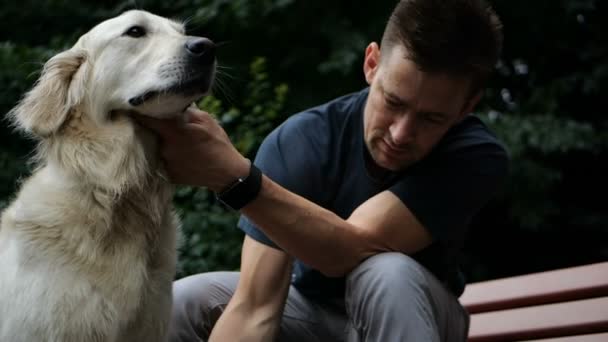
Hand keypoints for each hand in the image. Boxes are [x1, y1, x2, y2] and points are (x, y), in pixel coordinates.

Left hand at [133, 108, 249, 191]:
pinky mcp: (168, 175)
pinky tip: (182, 156)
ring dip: (162, 143)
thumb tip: (170, 102)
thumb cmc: (218, 143)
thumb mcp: (205, 120)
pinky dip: (169, 157)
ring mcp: (166, 163)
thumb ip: (185, 111)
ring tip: (178, 143)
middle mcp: (165, 148)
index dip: (140, 111)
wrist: (227, 173)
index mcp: (173, 131)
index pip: (145, 118)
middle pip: (149, 133)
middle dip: (154, 128)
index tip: (137, 106)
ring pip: (156, 147)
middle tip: (162, 124)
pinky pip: (163, 161)